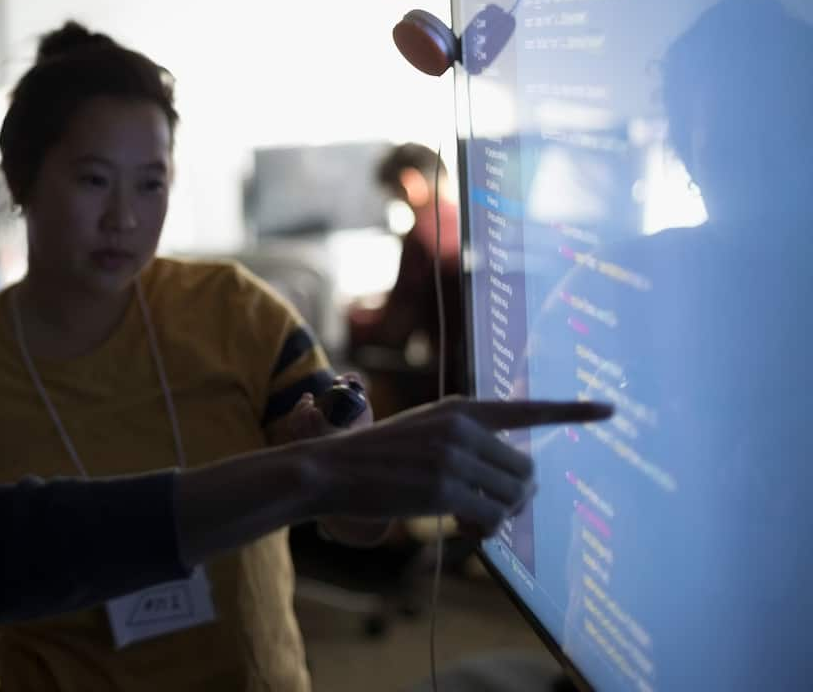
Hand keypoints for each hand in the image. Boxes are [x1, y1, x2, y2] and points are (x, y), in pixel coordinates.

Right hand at [307, 397, 610, 536]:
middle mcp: (463, 427)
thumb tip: (515, 480)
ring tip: (471, 521)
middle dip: (515, 495)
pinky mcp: (444, 488)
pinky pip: (491, 517)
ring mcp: (454, 457)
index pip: (527, 409)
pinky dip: (485, 531)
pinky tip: (463, 529)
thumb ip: (467, 441)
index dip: (572, 411)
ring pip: (513, 496)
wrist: (329, 468)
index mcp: (461, 408)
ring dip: (500, 517)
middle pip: (524, 470)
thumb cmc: (376, 456)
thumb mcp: (424, 431)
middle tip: (487, 510)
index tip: (611, 409)